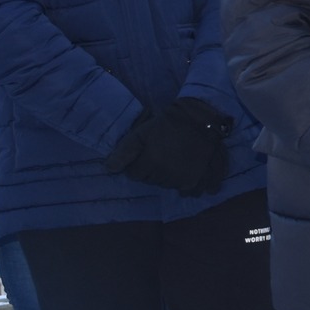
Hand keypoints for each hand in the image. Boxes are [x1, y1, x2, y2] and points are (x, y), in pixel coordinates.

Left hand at [104, 98, 232, 195]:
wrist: (200, 118)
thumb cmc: (168, 124)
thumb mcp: (142, 132)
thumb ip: (124, 151)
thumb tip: (109, 169)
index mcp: (151, 164)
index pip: (134, 174)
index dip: (138, 164)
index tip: (146, 153)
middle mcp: (167, 176)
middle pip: (152, 180)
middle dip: (153, 170)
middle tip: (161, 155)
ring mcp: (184, 179)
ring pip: (170, 185)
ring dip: (169, 177)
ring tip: (175, 161)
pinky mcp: (201, 179)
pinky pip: (192, 191)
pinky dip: (190, 187)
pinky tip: (189, 177)